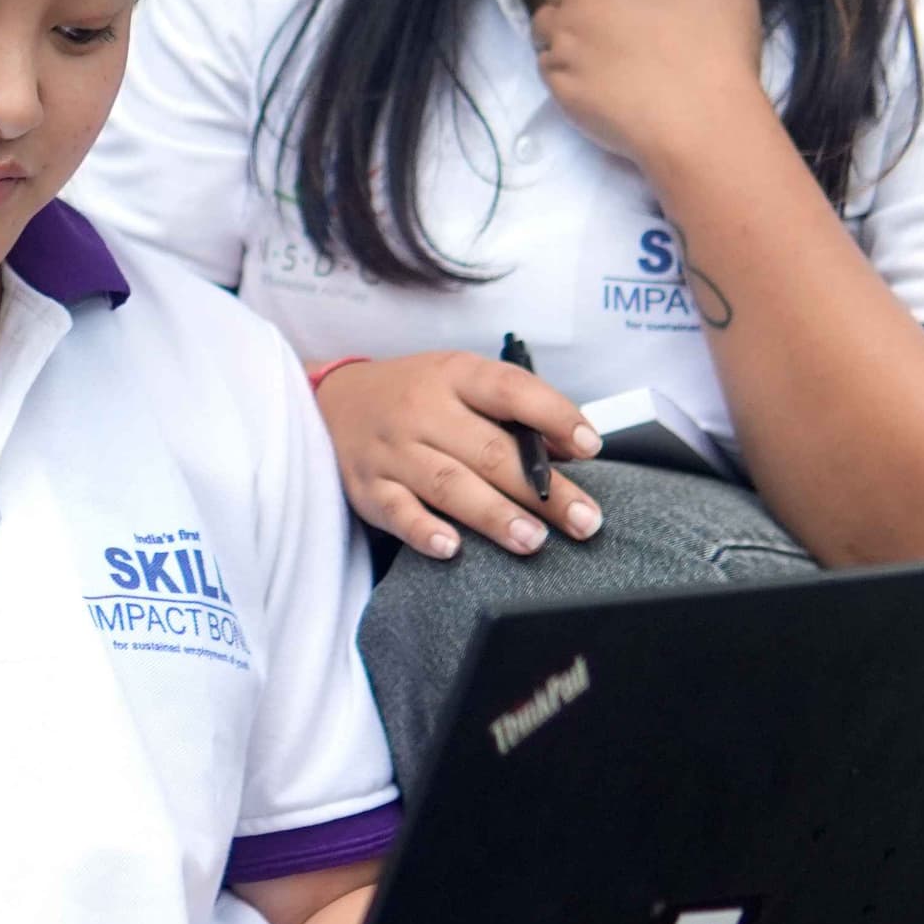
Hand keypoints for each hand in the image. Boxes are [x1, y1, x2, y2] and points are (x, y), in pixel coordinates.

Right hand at [313, 353, 602, 557]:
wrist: (332, 403)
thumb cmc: (415, 397)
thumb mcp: (461, 384)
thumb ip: (514, 414)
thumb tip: (575, 450)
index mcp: (453, 375)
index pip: (509, 390)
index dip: (553, 415)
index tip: (591, 445)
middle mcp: (421, 410)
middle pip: (488, 450)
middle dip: (543, 490)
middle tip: (585, 521)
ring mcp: (391, 450)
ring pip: (447, 483)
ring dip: (494, 515)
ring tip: (534, 542)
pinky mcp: (368, 487)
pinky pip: (396, 511)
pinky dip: (423, 530)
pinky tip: (451, 548)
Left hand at [528, 0, 773, 171]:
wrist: (701, 120)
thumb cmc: (722, 51)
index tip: (627, 2)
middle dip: (579, 2)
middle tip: (613, 34)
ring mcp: (564, 33)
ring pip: (545, 24)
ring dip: (562, 34)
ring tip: (599, 58)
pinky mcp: (553, 76)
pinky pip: (543, 64)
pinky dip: (561, 71)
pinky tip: (594, 84)